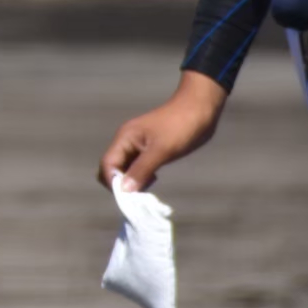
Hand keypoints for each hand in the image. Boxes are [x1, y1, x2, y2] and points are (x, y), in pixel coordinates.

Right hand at [98, 70, 227, 190]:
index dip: (113, 182)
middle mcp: (127, 142)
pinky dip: (141, 176)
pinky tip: (154, 179)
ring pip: (124, 168)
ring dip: (132, 181)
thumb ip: (141, 170)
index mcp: (125, 138)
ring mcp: (138, 145)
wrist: (199, 109)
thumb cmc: (180, 127)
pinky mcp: (149, 149)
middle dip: (120, 184)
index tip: (128, 198)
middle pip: (112, 168)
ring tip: (148, 189)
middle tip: (139, 195)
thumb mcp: (161, 150)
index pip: (107, 164)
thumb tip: (124, 190)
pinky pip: (136, 166)